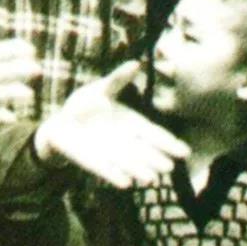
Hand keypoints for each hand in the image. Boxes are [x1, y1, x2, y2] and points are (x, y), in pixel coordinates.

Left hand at [33, 61, 189, 187]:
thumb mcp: (101, 89)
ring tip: (151, 179)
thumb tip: (135, 62)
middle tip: (169, 167)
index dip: (169, 143)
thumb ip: (118, 80)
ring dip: (141, 172)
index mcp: (134, 123)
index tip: (184, 152)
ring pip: (132, 165)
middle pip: (148, 154)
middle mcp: (129, 142)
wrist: (62, 123)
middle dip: (158, 161)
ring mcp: (114, 155)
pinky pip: (109, 172)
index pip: (156, 135)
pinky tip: (125, 183)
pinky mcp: (98, 165)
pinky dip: (116, 177)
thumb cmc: (85, 104)